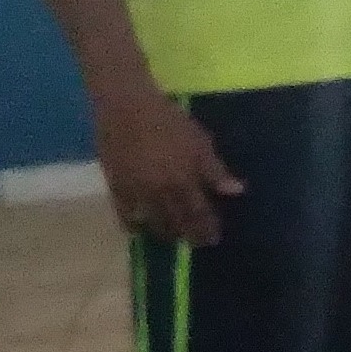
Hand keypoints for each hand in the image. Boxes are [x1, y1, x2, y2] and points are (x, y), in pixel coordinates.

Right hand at [94, 91, 240, 244]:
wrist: (126, 108)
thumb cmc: (169, 121)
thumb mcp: (200, 142)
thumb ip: (215, 170)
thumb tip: (236, 192)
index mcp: (183, 180)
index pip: (198, 213)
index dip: (206, 228)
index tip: (213, 239)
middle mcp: (159, 191)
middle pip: (175, 221)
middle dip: (188, 234)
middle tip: (196, 243)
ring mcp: (135, 191)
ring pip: (151, 222)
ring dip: (163, 232)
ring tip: (172, 238)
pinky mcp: (115, 186)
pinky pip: (124, 214)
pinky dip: (133, 224)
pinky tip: (140, 229)